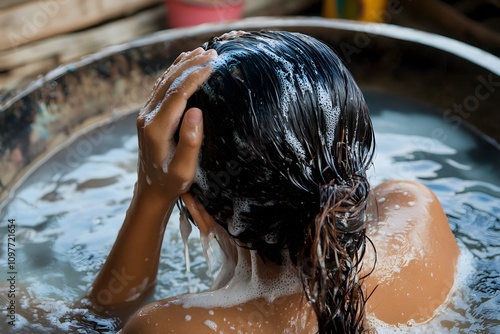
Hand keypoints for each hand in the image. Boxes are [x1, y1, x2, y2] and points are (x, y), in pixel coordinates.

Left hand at [136, 47, 215, 200]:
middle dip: (191, 65)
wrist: (150, 189)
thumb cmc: (171, 182)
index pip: (178, 94)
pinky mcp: (148, 115)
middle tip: (213, 52)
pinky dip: (174, 72)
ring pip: (164, 81)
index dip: (195, 76)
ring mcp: (146, 114)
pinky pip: (161, 87)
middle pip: (169, 82)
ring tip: (201, 51)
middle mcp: (147, 116)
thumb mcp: (184, 170)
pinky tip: (183, 64)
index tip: (213, 64)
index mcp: (156, 128)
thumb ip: (191, 142)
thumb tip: (196, 111)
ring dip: (182, 65)